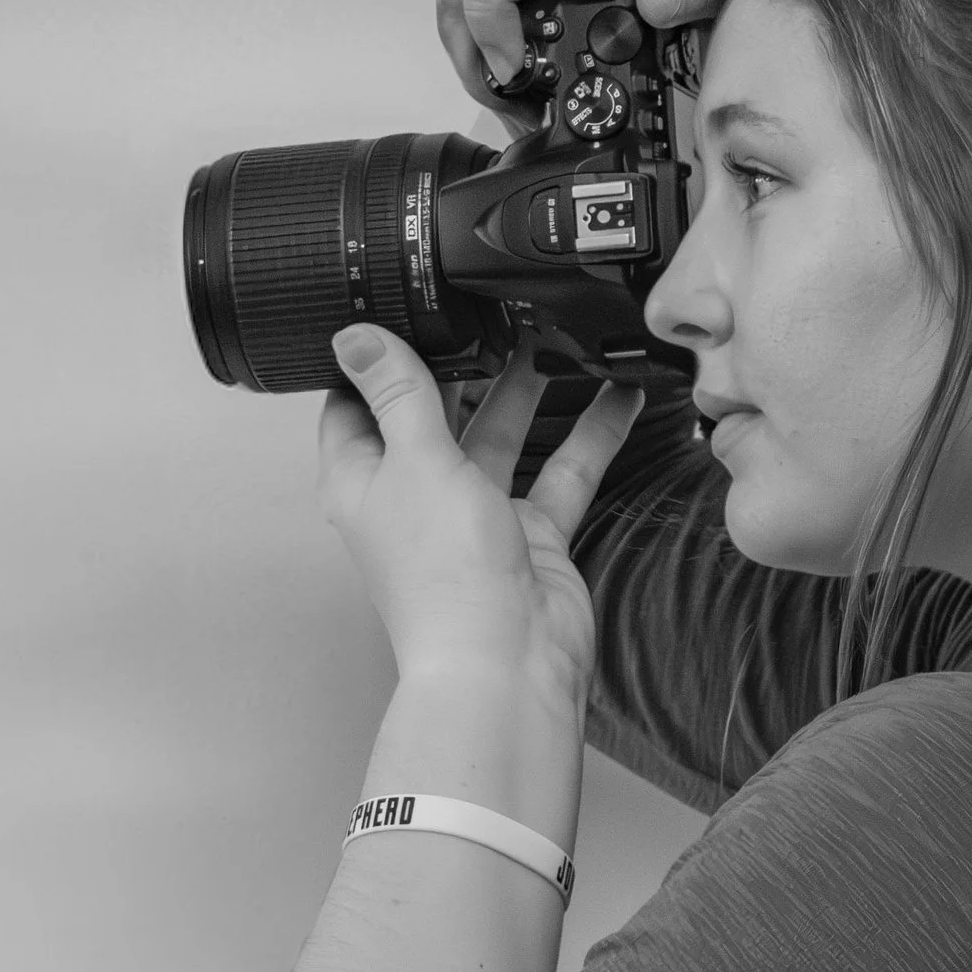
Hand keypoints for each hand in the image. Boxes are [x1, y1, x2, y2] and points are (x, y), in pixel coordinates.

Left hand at [320, 330, 641, 706]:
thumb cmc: (443, 580)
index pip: (354, 405)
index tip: (398, 307)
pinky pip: (561, 471)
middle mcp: (416, 497)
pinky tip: (618, 391)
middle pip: (434, 413)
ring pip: (501, 437)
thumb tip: (353, 338)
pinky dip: (589, 433)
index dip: (372, 359)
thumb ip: (397, 393)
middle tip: (490, 307)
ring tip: (553, 331)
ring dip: (526, 390)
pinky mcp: (530, 535)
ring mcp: (475, 516)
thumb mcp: (415, 460)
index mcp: (365, 480)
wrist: (508, 664)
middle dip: (464, 363)